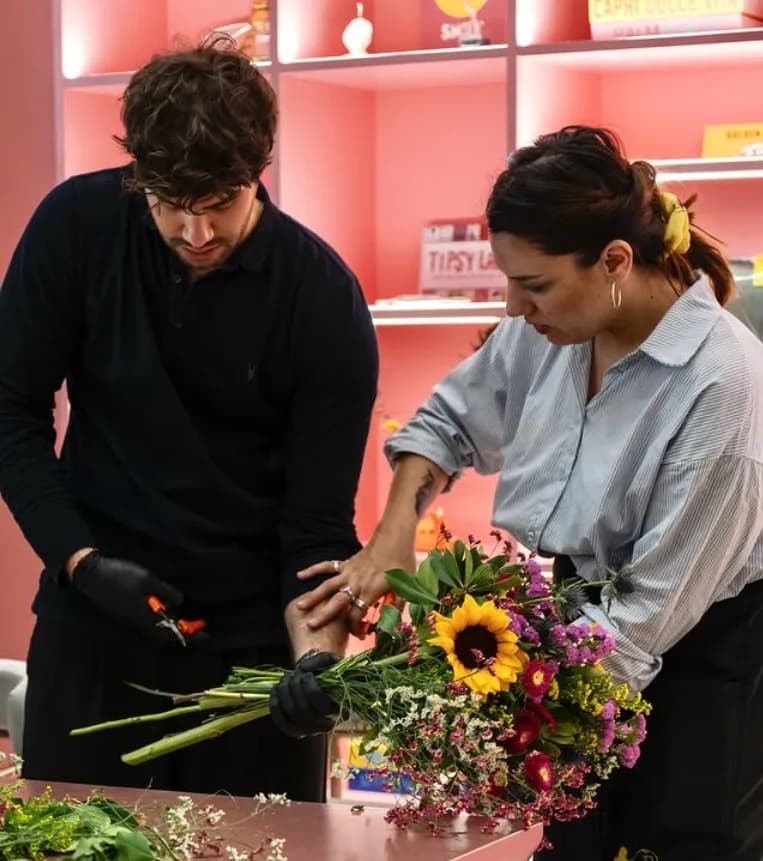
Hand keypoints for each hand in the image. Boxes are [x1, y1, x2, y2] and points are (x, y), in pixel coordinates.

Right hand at [70, 551, 196, 644]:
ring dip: (171, 629)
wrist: (91, 576)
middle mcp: (137, 623)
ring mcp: (130, 620)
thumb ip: (164, 591)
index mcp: (144, 616)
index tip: (205, 636)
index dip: (189, 635)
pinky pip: (147, 624)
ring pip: (154, 631)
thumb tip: (181, 601)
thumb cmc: (121, 575)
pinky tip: (165, 613)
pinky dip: (160, 622)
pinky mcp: (125, 615)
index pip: (171, 631)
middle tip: (198, 629)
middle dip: (182, 633)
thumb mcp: (147, 579)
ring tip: (185, 622)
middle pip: (163, 635)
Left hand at [269, 650, 339, 737]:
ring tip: (285, 678)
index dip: (311, 687)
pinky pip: (281, 722)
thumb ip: (321, 660)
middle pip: (304, 710)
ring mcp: (310, 730)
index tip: (307, 675)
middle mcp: (326, 724)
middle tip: (293, 674)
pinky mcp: (296, 731)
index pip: (322, 705)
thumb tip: (302, 668)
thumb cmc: (330, 672)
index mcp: (341, 709)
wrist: (323, 684)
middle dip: (294, 687)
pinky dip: (274, 704)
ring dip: (284, 693)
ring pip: (291, 715)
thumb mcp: (332, 661)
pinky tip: (275, 689)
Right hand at [296, 544, 413, 637]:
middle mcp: (357, 582)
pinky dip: (314, 570)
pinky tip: (300, 575)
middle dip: (324, 615)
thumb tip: (393, 624)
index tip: (359, 635)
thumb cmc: (402, 562)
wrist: (395, 536)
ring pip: (328, 585)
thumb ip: (397, 606)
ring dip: (313, 596)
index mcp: (371, 591)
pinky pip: (328, 566)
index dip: (356, 627)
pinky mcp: (346, 563)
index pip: (358, 614)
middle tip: (310, 626)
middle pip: (337, 601)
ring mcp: (349, 572)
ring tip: (299, 607)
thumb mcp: (405, 586)